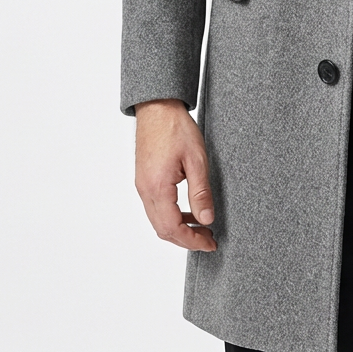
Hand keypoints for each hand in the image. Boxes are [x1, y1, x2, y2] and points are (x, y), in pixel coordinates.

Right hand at [134, 98, 217, 251]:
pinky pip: (155, 208)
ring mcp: (142, 185)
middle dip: (186, 239)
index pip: (172, 228)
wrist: (157, 108)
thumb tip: (206, 218)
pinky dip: (171, 216)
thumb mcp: (196, 159)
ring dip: (178, 229)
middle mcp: (145, 190)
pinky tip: (187, 211)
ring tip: (202, 226)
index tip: (209, 243)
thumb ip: (200, 192)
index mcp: (157, 187)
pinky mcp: (144, 180)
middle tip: (208, 239)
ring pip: (158, 220)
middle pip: (162, 229)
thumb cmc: (175, 128)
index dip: (192, 240)